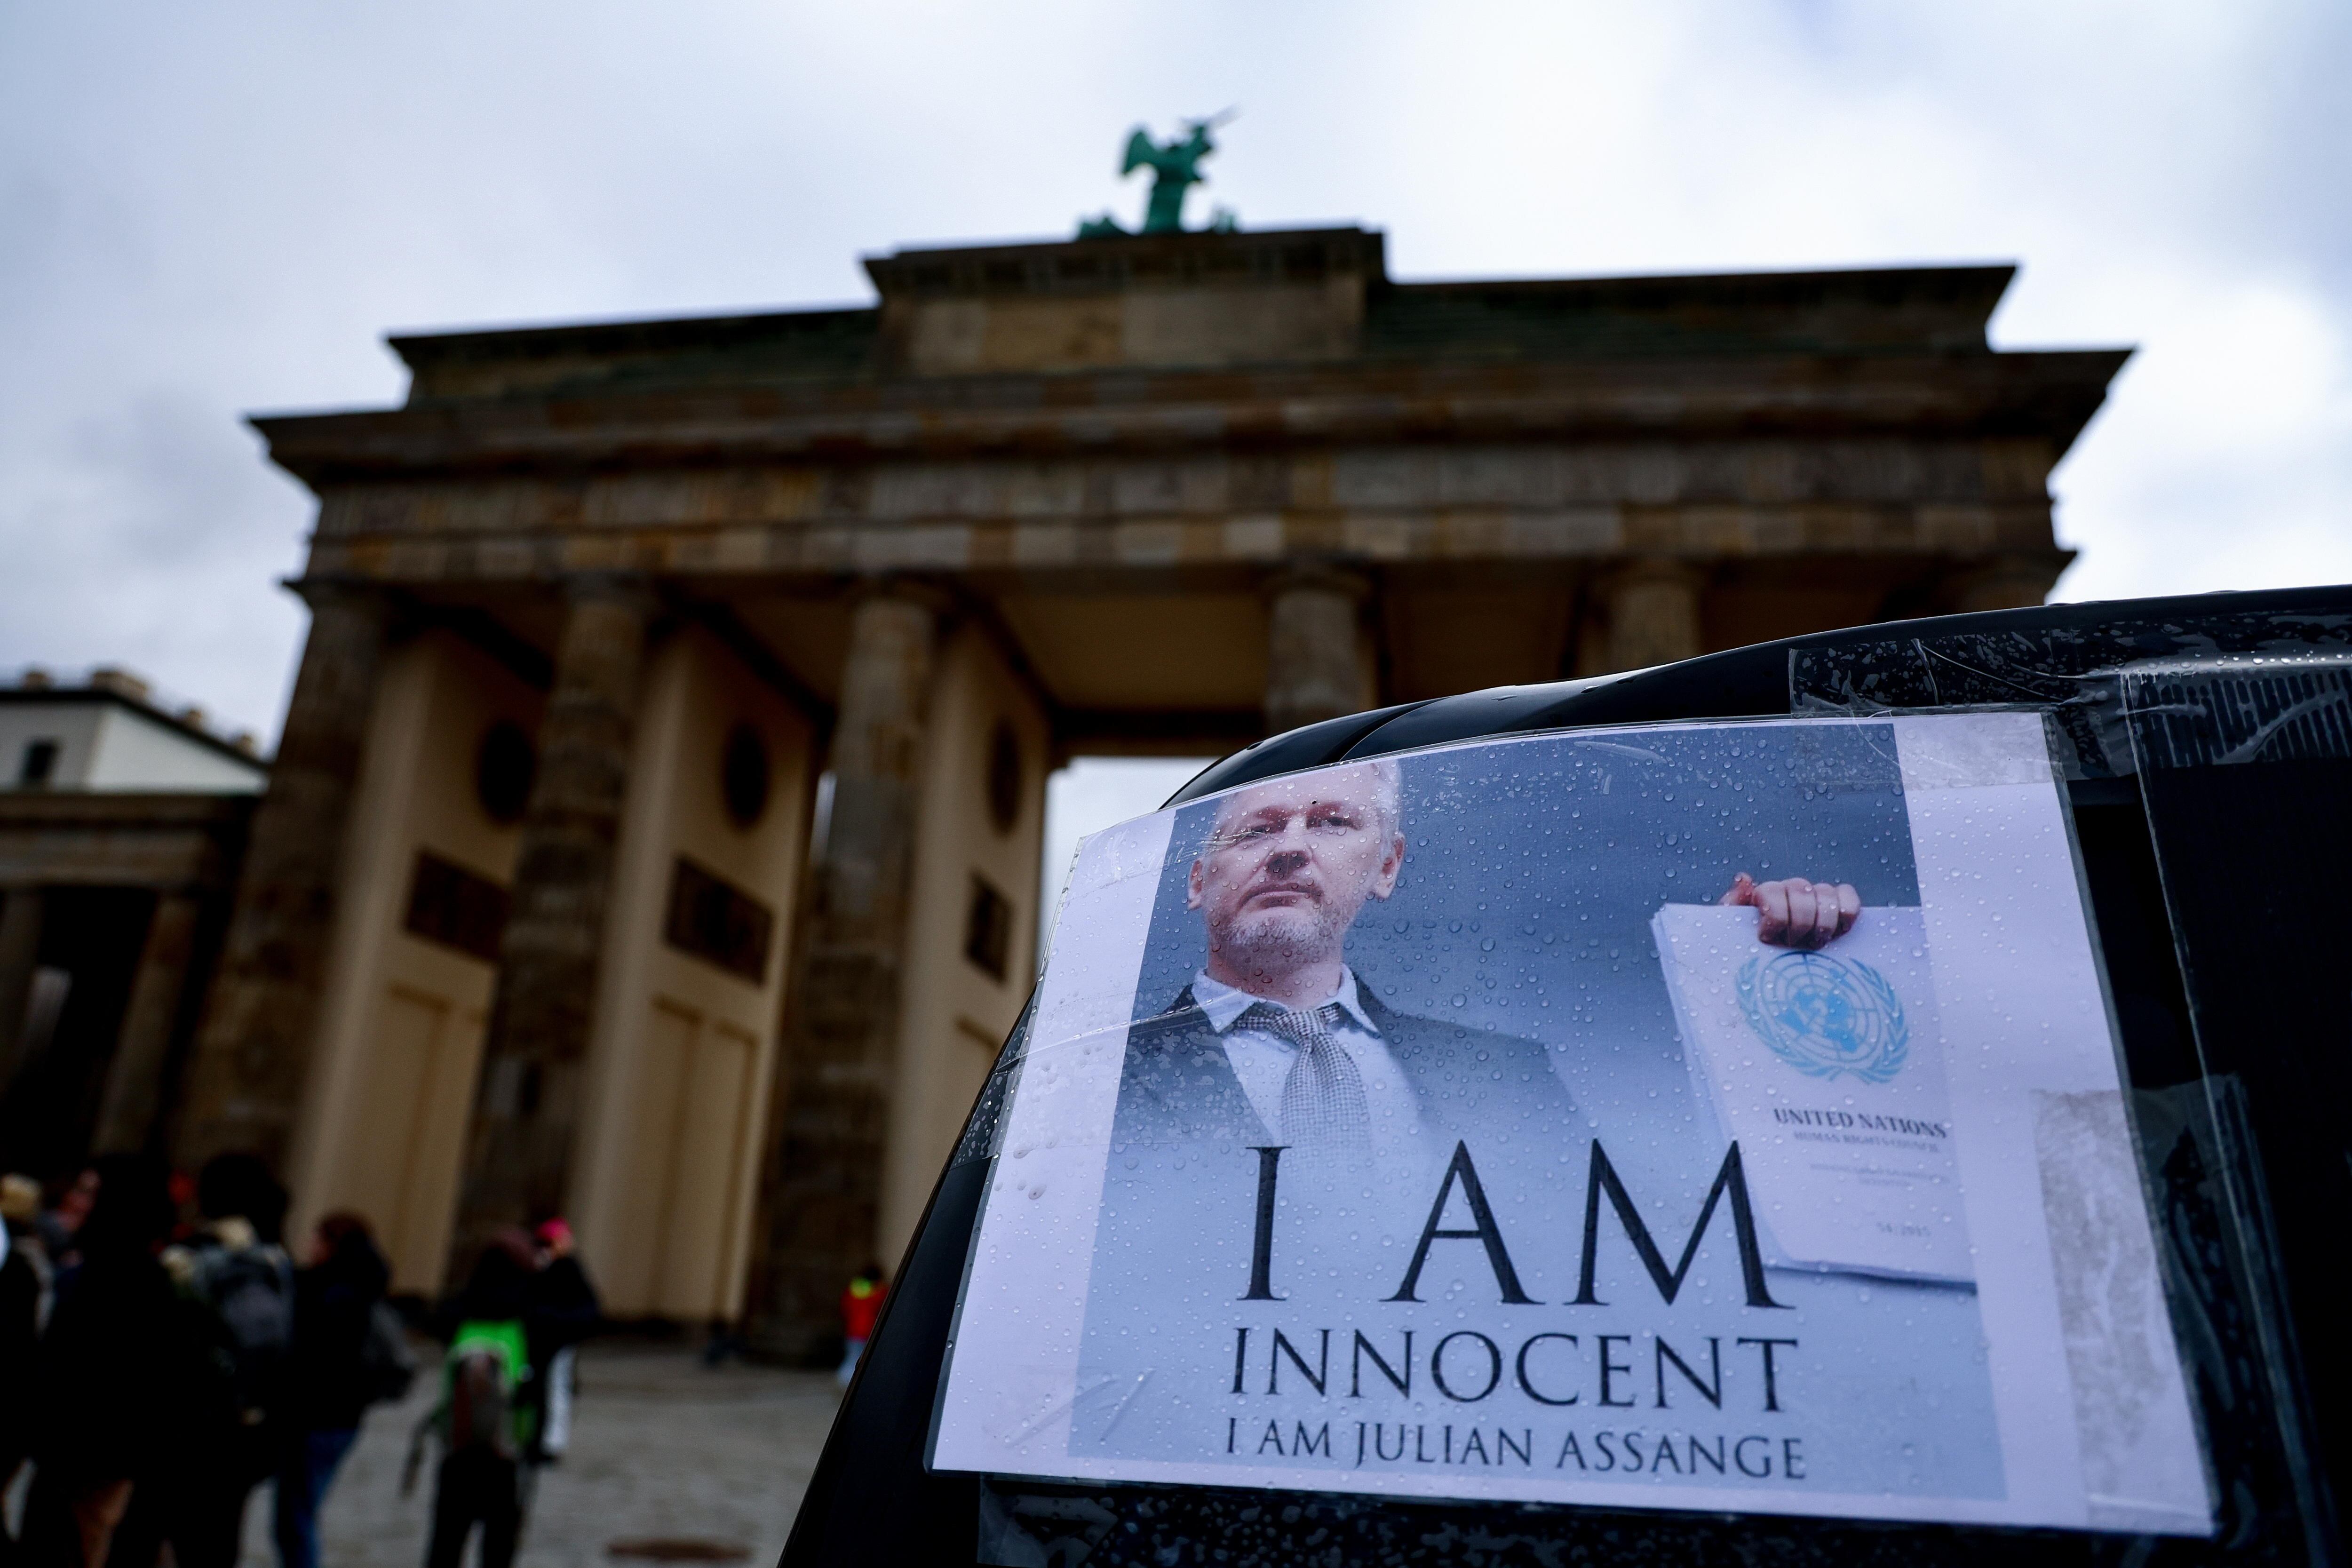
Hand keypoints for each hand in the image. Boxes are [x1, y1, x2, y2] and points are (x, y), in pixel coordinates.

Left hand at [1721, 873, 1859, 948]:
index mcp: (1767, 893)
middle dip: (1800, 924)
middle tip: (1795, 945)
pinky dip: (1847, 913)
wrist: (1773, 964)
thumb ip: (1733, 903)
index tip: (1767, 938)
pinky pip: (1849, 897)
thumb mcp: (1734, 929)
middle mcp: (1792, 888)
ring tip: (1816, 943)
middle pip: (1801, 894)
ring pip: (1826, 894)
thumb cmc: (1752, 948)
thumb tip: (1744, 878)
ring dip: (1824, 923)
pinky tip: (1839, 932)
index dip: (1774, 917)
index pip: (1773, 893)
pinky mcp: (1839, 903)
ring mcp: (1816, 894)